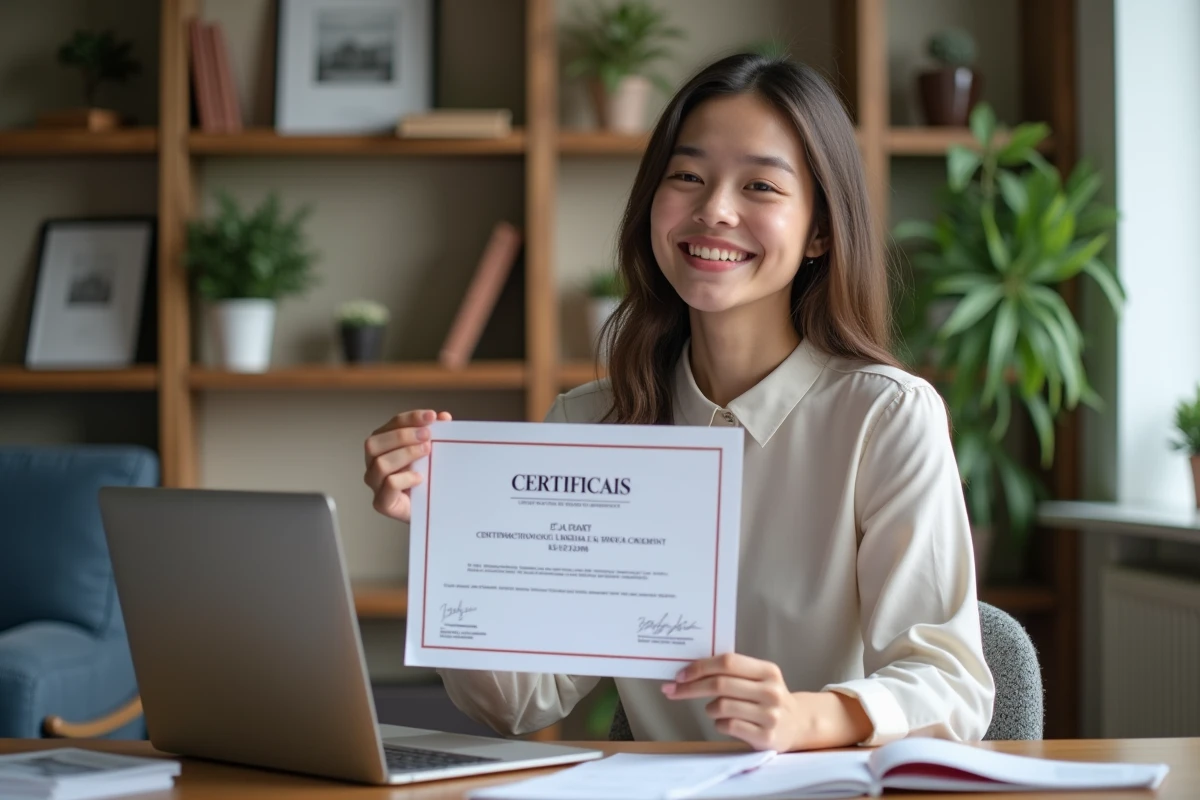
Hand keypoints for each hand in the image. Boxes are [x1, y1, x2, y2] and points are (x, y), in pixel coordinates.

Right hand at [364, 409, 451, 522]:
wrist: (431, 510)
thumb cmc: (428, 479)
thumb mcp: (433, 452)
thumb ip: (437, 434)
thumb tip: (444, 417)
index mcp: (384, 445)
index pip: (391, 425)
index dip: (410, 418)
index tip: (432, 416)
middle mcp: (374, 462)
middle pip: (374, 443)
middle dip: (402, 436)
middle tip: (427, 436)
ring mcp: (376, 483)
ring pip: (379, 464)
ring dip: (405, 454)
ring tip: (427, 452)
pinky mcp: (382, 503)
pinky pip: (387, 486)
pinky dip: (405, 478)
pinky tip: (420, 477)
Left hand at [662, 653, 872, 751]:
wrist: (798, 725)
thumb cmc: (768, 698)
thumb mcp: (759, 678)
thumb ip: (733, 671)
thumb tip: (689, 669)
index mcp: (768, 671)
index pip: (728, 662)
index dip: (700, 667)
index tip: (679, 674)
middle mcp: (771, 691)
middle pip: (720, 684)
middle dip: (690, 687)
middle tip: (673, 690)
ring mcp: (770, 715)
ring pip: (721, 706)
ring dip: (709, 708)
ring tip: (714, 709)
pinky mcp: (765, 737)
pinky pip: (727, 726)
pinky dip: (718, 724)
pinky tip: (725, 722)